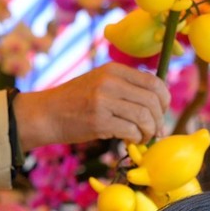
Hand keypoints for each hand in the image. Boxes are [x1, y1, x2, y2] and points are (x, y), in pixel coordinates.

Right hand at [13, 64, 169, 150]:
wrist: (45, 114)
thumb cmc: (75, 102)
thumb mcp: (99, 82)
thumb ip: (125, 87)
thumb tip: (158, 103)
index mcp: (113, 69)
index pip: (154, 81)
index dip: (164, 99)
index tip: (161, 112)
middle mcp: (110, 81)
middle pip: (153, 100)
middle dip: (159, 119)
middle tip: (155, 130)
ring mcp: (104, 100)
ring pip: (145, 116)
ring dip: (149, 131)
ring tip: (142, 137)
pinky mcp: (99, 121)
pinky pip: (131, 130)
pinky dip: (136, 139)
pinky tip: (130, 141)